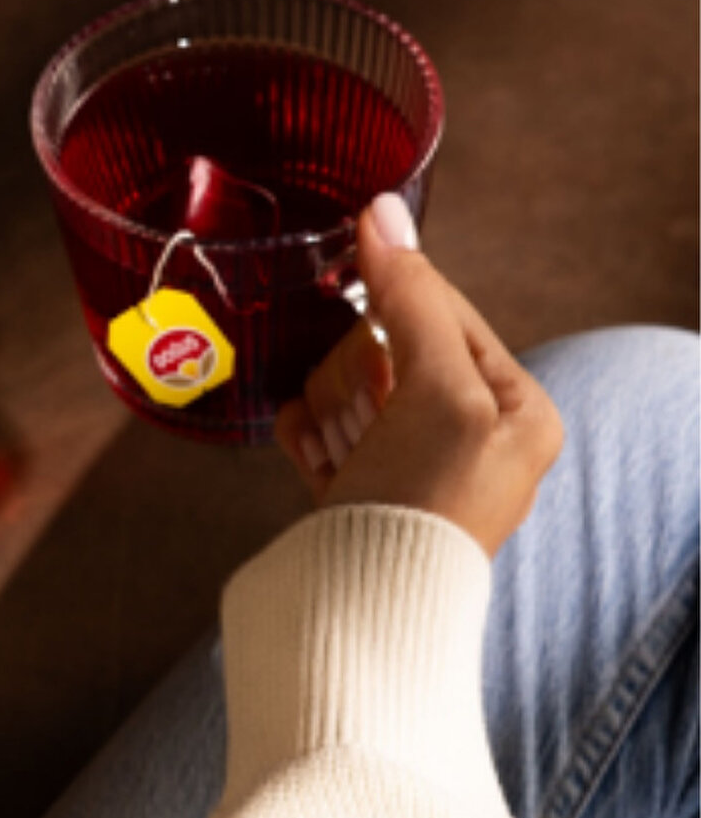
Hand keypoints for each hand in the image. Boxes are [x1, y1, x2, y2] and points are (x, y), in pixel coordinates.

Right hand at [274, 194, 563, 555]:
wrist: (361, 608)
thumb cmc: (424, 507)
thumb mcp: (438, 390)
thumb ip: (412, 297)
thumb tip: (382, 209)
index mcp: (512, 407)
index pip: (442, 307)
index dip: (394, 306)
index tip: (366, 320)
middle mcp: (465, 431)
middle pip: (383, 342)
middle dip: (359, 373)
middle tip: (368, 417)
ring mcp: (405, 458)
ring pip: (344, 379)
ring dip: (330, 407)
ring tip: (344, 450)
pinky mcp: (354, 484)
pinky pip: (314, 423)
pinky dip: (305, 433)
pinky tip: (314, 455)